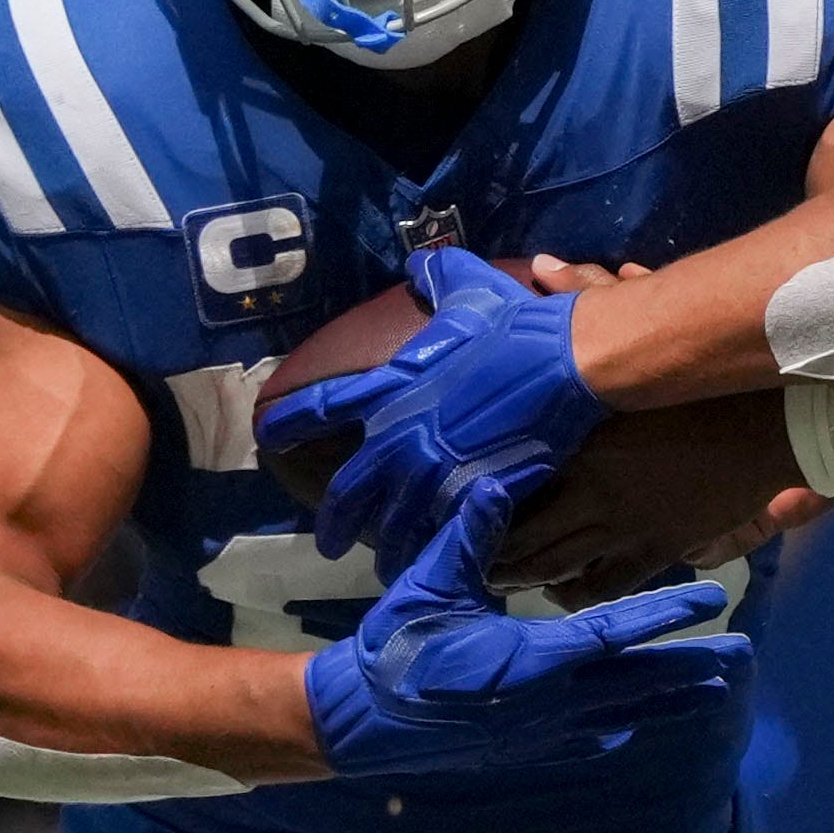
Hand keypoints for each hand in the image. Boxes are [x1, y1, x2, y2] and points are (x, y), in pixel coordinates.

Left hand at [258, 248, 610, 577]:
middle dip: (334, 522)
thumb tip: (418, 265)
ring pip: (392, 524)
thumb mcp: (468, 287)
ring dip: (385, 549)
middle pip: (348, 491)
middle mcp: (399, 438)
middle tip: (328, 541)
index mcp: (389, 389)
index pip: (320, 408)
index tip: (267, 437)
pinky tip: (432, 562)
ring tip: (384, 567)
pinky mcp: (471, 493)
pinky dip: (433, 549)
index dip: (288, 423)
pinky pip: (439, 532)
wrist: (566, 362)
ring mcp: (434, 471)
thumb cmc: (515, 326)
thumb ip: (436, 277)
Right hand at [304, 481, 748, 778]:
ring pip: (620, 715)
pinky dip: (619, 726)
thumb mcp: (430, 584)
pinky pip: (585, 738)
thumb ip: (471, 535)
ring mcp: (538, 732)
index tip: (713, 600)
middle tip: (741, 652)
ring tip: (715, 690)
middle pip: (635, 682)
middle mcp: (546, 701)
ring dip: (669, 701)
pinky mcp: (523, 750)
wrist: (356, 725)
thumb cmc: (394, 646)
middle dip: (689, 666)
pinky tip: (640, 724)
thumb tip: (502, 479)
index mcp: (529, 658)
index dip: (665, 612)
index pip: (614, 631)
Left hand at [485, 259, 827, 606]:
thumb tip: (544, 263)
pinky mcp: (659, 549)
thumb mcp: (642, 328)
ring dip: (520, 576)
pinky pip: (603, 586)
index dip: (464, 498)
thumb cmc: (705, 372)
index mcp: (578, 438)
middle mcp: (592, 492)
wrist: (774, 419)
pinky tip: (560, 589)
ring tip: (496, 576)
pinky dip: (574, 593)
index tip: (441, 500)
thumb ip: (588, 296)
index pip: (502, 480)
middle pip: (519, 538)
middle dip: (485, 551)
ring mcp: (625, 528)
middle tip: (460, 552)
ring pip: (554, 569)